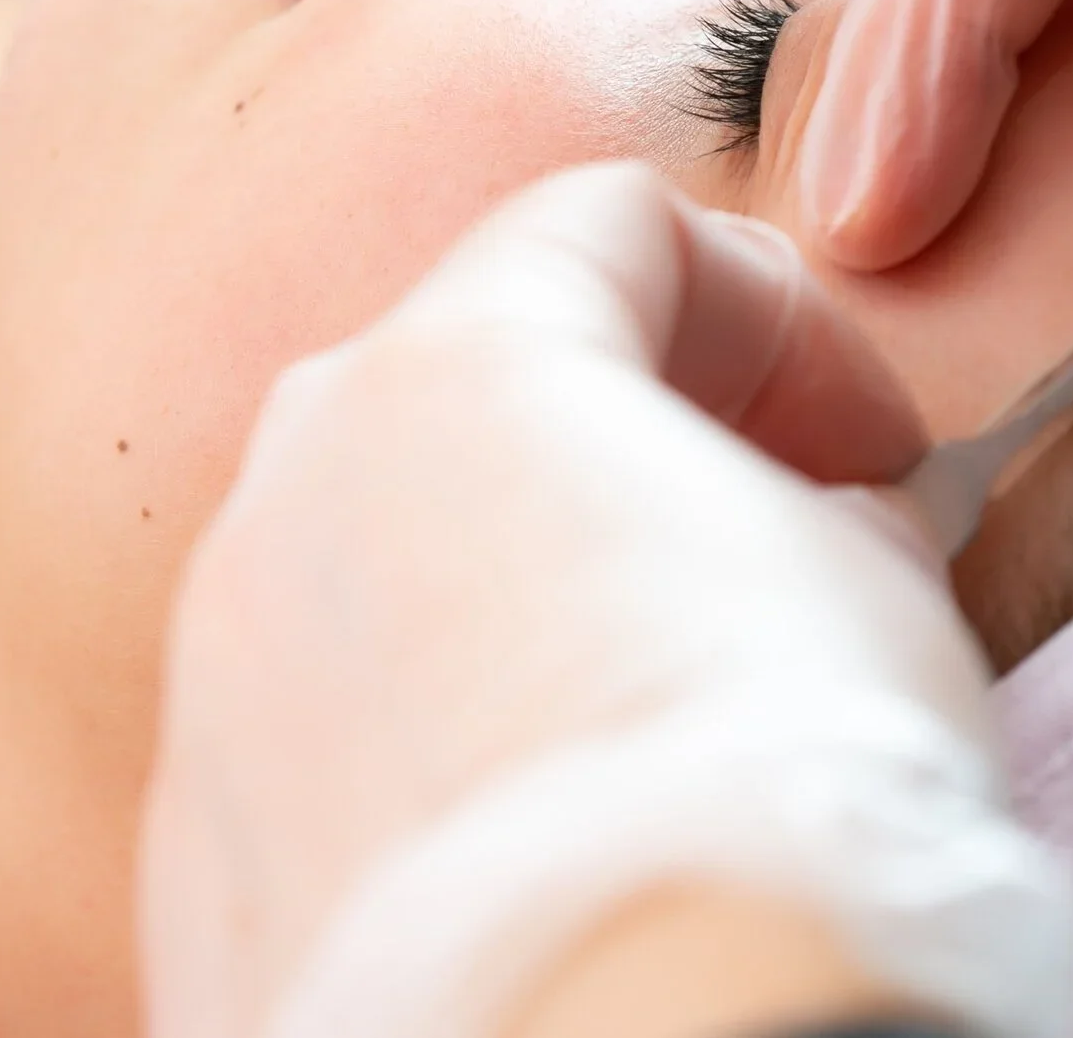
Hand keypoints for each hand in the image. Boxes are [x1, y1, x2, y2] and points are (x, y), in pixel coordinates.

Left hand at [141, 163, 1072, 1037]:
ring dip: (516, 592)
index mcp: (461, 370)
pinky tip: (538, 843)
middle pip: (471, 380)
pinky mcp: (191, 845)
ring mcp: (220, 672)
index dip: (777, 315)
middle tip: (767, 548)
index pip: (609, 228)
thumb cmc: (769, 808)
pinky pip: (323, 731)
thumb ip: (824, 507)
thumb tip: (808, 530)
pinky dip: (427, 742)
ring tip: (648, 720)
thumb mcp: (881, 597)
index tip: (876, 453)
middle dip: (629, 439)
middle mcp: (296, 489)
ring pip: (380, 561)